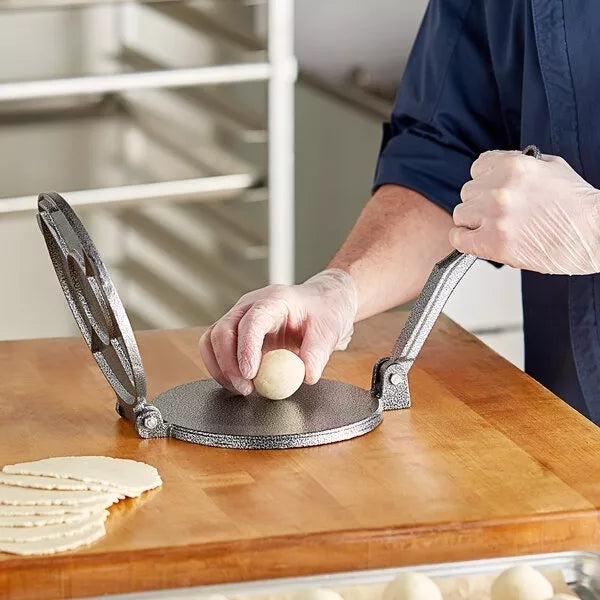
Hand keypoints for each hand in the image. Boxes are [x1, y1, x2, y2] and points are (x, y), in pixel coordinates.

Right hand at [199, 270, 357, 394]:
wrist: (322, 303)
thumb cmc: (324, 312)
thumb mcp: (329, 331)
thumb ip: (318, 353)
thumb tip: (307, 376)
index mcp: (275, 301)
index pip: (251, 321)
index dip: (246, 348)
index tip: (250, 374)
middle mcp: (251, 306)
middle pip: (223, 330)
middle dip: (227, 363)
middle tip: (245, 389)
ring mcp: (240, 318)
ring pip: (212, 339)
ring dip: (220, 368)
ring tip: (241, 389)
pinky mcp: (237, 333)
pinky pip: (216, 349)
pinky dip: (221, 369)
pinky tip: (237, 383)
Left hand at [449, 150, 599, 273]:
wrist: (597, 234)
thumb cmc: (579, 206)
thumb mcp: (552, 167)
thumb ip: (520, 165)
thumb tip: (496, 170)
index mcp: (514, 166)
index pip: (477, 167)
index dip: (485, 181)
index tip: (492, 190)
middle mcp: (500, 189)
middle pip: (468, 192)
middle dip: (481, 202)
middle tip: (499, 212)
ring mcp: (495, 217)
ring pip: (461, 214)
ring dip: (474, 221)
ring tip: (493, 227)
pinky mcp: (493, 243)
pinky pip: (458, 238)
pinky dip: (464, 239)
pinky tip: (477, 240)